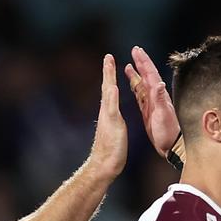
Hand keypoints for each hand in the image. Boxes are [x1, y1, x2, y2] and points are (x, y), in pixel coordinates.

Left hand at [90, 54, 127, 180]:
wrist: (106, 165)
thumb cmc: (111, 146)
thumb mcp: (114, 123)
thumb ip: (113, 105)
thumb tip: (111, 86)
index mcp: (108, 108)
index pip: (108, 85)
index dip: (109, 71)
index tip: (108, 56)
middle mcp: (106, 111)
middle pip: (107, 87)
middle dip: (109, 73)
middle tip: (109, 59)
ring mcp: (108, 119)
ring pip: (109, 97)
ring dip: (111, 83)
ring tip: (111, 74)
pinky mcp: (111, 126)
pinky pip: (113, 107)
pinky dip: (114, 99)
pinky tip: (114, 100)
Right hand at [124, 46, 180, 157]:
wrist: (170, 145)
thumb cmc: (167, 132)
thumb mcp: (163, 114)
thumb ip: (160, 99)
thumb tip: (158, 83)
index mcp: (158, 94)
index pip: (150, 73)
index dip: (143, 61)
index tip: (137, 50)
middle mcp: (156, 96)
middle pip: (147, 75)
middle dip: (141, 62)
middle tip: (135, 50)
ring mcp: (151, 103)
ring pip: (142, 84)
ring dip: (136, 74)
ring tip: (129, 65)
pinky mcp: (148, 110)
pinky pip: (140, 95)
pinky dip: (135, 87)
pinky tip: (132, 84)